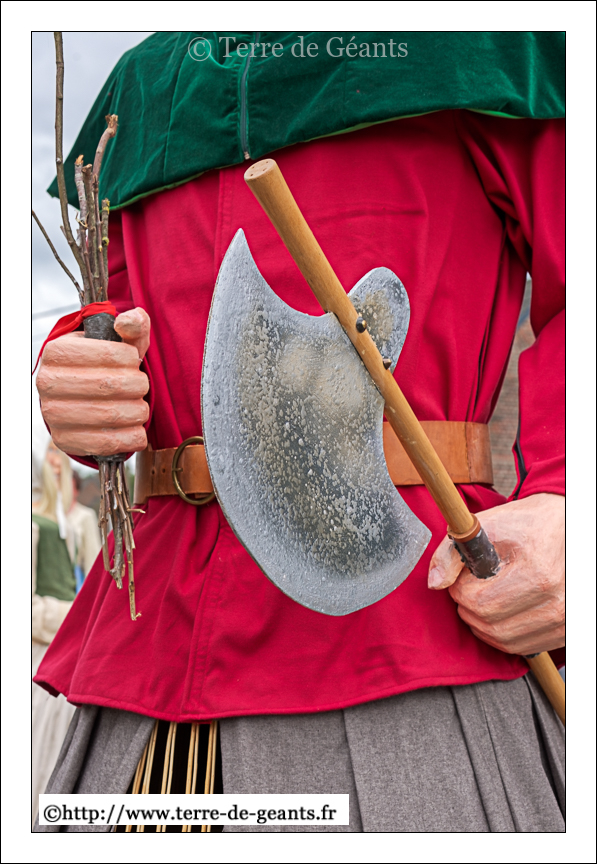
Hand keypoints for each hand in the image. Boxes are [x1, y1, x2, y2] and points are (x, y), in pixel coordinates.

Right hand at [36, 308, 150, 456]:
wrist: (82, 398)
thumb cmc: (106, 366)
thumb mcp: (120, 342)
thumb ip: (133, 325)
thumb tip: (131, 321)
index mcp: (58, 351)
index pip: (106, 353)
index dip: (130, 359)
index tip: (134, 362)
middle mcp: (48, 382)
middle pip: (109, 385)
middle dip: (137, 387)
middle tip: (141, 387)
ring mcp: (53, 414)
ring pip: (111, 415)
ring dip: (138, 412)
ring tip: (139, 407)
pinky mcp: (65, 440)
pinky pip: (107, 443)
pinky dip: (132, 438)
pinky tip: (136, 430)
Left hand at [428, 493, 563, 654]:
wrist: (567, 531)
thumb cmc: (529, 524)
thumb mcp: (488, 525)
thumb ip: (453, 551)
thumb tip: (434, 582)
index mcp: (537, 574)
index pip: (478, 601)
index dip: (460, 588)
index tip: (465, 574)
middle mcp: (554, 603)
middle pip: (487, 623)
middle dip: (468, 604)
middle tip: (473, 584)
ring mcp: (561, 621)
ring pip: (500, 638)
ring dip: (480, 621)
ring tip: (486, 595)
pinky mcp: (562, 632)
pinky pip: (518, 646)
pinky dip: (500, 632)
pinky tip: (501, 609)